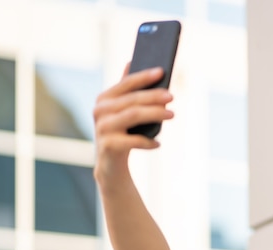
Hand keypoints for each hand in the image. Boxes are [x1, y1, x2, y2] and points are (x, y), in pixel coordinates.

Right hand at [93, 66, 174, 184]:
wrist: (110, 164)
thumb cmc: (121, 132)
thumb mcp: (123, 110)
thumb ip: (126, 88)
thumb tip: (131, 61)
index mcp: (105, 98)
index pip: (127, 83)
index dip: (144, 77)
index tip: (162, 71)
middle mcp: (100, 111)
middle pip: (132, 100)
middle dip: (154, 97)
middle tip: (172, 96)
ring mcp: (102, 128)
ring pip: (133, 116)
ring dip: (155, 114)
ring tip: (172, 115)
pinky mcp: (108, 146)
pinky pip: (133, 141)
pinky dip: (148, 142)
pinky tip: (158, 143)